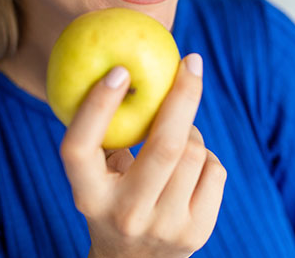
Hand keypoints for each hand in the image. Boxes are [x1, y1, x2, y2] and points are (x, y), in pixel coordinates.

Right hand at [59, 54, 226, 257]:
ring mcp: (165, 227)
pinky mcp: (197, 232)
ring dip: (191, 129)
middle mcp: (125, 214)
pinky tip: (191, 165)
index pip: (80, 148)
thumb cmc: (112, 199)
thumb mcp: (95, 176)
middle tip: (192, 62)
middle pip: (165, 145)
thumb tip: (130, 69)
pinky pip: (214, 169)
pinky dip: (205, 156)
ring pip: (195, 152)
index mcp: (88, 196)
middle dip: (183, 95)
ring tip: (179, 132)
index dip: (97, 106)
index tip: (120, 70)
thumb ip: (106, 137)